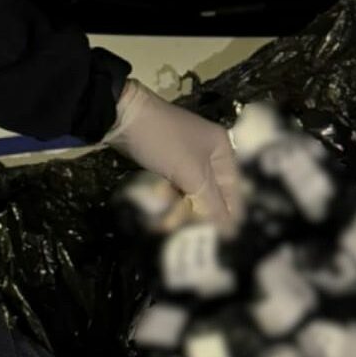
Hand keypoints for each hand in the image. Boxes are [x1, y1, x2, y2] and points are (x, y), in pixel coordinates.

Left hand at [103, 79, 245, 228]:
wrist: (123, 116)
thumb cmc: (164, 142)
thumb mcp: (191, 173)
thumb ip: (211, 204)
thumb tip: (231, 232)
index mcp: (221, 148)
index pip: (233, 187)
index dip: (231, 213)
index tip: (229, 239)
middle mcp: (207, 151)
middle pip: (211, 190)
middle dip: (202, 213)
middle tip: (195, 236)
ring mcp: (185, 155)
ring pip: (191, 190)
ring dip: (182, 209)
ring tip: (170, 227)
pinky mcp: (165, 160)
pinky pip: (175, 185)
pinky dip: (170, 199)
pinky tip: (163, 216)